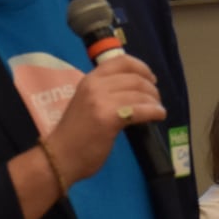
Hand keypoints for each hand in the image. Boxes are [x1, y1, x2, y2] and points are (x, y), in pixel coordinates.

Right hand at [45, 55, 163, 181]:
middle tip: (155, 99)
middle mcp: (95, 85)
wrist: (59, 157)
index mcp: (89, 79)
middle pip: (135, 78)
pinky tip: (159, 115)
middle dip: (151, 88)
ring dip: (154, 101)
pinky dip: (155, 111)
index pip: (121, 61)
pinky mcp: (109, 118)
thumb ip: (106, 92)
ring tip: (157, 109)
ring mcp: (101, 101)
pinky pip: (140, 109)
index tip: (150, 78)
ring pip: (140, 93)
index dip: (141, 67)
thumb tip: (135, 88)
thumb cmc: (74, 134)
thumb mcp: (86, 102)